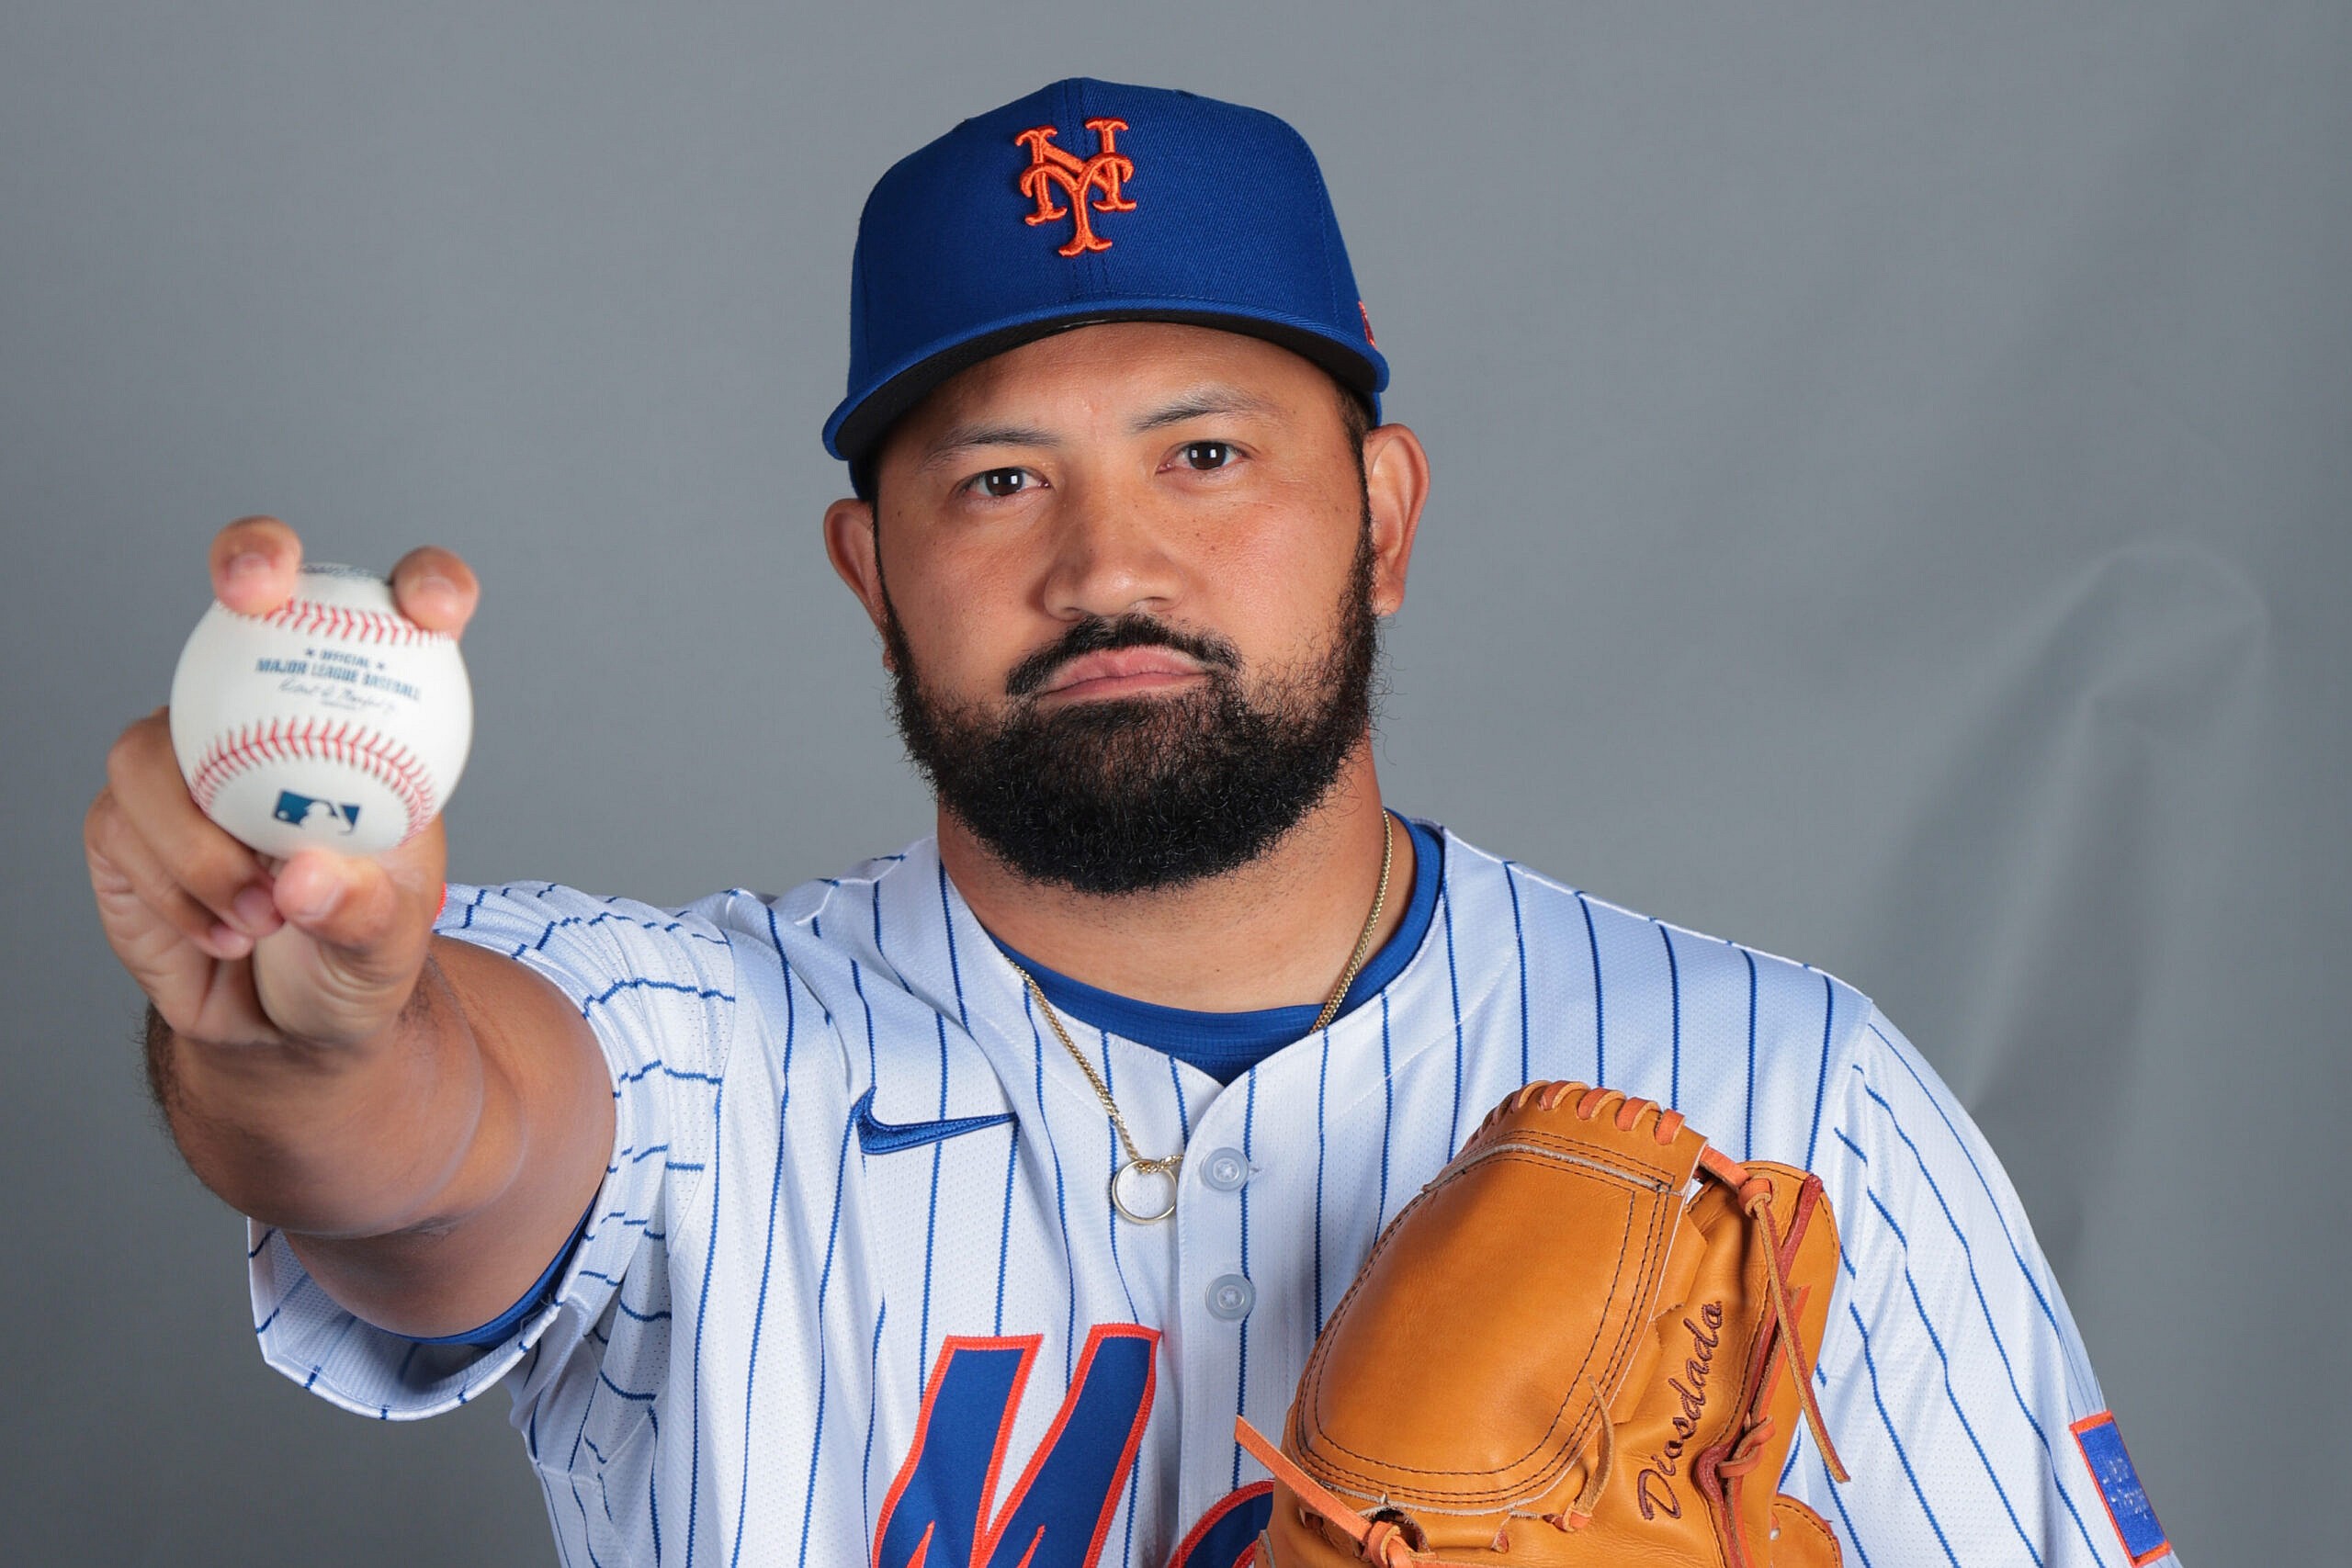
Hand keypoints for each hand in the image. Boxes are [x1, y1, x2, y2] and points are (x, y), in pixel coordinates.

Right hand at [85, 517, 480, 1048]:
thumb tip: (307, 873)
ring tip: (264, 917)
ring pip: (158, 744)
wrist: (283, 1024)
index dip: (423, 583)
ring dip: (205, 844)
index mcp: (369, 717)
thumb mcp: (387, 947)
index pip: (403, 619)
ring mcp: (187, 750)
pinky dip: (180, 889)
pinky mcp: (122, 810)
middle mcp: (272, 706)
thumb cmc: (355, 957)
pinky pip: (127, 823)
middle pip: (253, 587)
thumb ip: (363, 911)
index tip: (430, 608)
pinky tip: (226, 931)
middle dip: (251, 556)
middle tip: (253, 590)